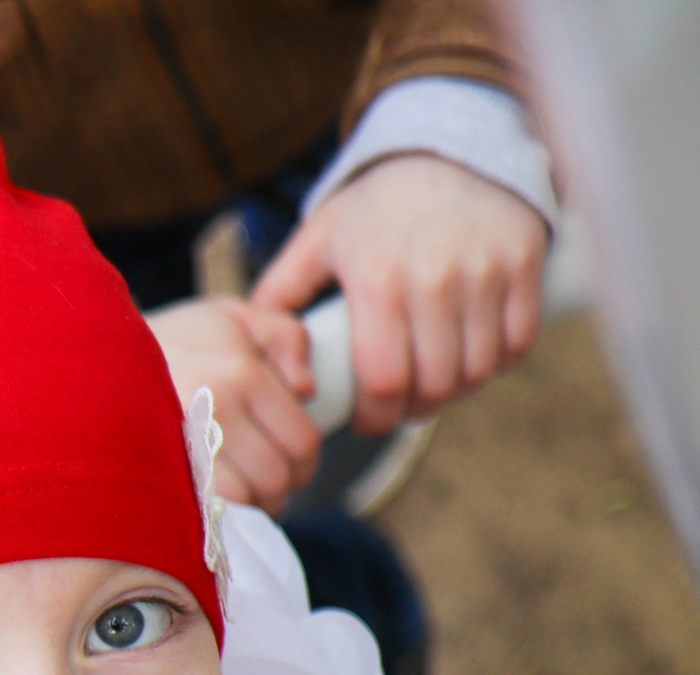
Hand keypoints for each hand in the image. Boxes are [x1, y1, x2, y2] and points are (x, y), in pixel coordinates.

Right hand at [146, 296, 319, 507]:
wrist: (86, 356)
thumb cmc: (167, 339)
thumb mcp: (230, 316)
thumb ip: (285, 336)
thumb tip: (306, 391)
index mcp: (240, 372)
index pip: (300, 440)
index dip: (304, 463)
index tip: (291, 466)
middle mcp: (214, 409)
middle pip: (275, 477)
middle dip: (279, 488)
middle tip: (264, 485)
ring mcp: (181, 444)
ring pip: (243, 499)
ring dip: (248, 505)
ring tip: (238, 493)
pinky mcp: (153, 471)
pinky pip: (202, 511)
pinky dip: (214, 511)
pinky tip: (209, 501)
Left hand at [251, 152, 546, 434]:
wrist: (450, 148)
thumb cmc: (378, 205)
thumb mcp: (320, 238)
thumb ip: (280, 289)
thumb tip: (253, 341)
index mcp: (377, 280)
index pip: (383, 380)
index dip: (375, 416)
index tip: (367, 420)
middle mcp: (435, 279)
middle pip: (434, 384)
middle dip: (413, 409)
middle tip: (399, 407)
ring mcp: (486, 272)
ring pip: (478, 370)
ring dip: (456, 391)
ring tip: (434, 385)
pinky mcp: (525, 264)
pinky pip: (518, 342)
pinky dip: (497, 363)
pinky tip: (472, 359)